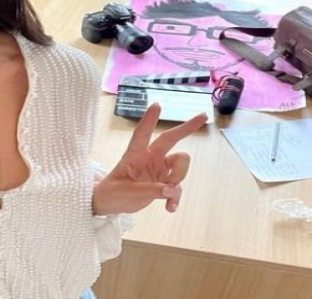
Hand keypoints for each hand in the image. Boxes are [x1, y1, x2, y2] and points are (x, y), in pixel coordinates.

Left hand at [92, 103, 206, 215]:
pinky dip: (175, 197)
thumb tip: (170, 189)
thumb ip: (149, 189)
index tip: (157, 104)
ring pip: (180, 164)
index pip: (143, 133)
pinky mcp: (162, 184)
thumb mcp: (126, 191)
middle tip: (202, 117)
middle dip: (186, 128)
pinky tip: (169, 208)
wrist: (110, 206)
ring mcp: (158, 170)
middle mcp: (150, 158)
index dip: (149, 119)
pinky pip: (177, 187)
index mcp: (135, 154)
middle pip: (170, 139)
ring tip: (168, 194)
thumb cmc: (111, 193)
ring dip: (179, 177)